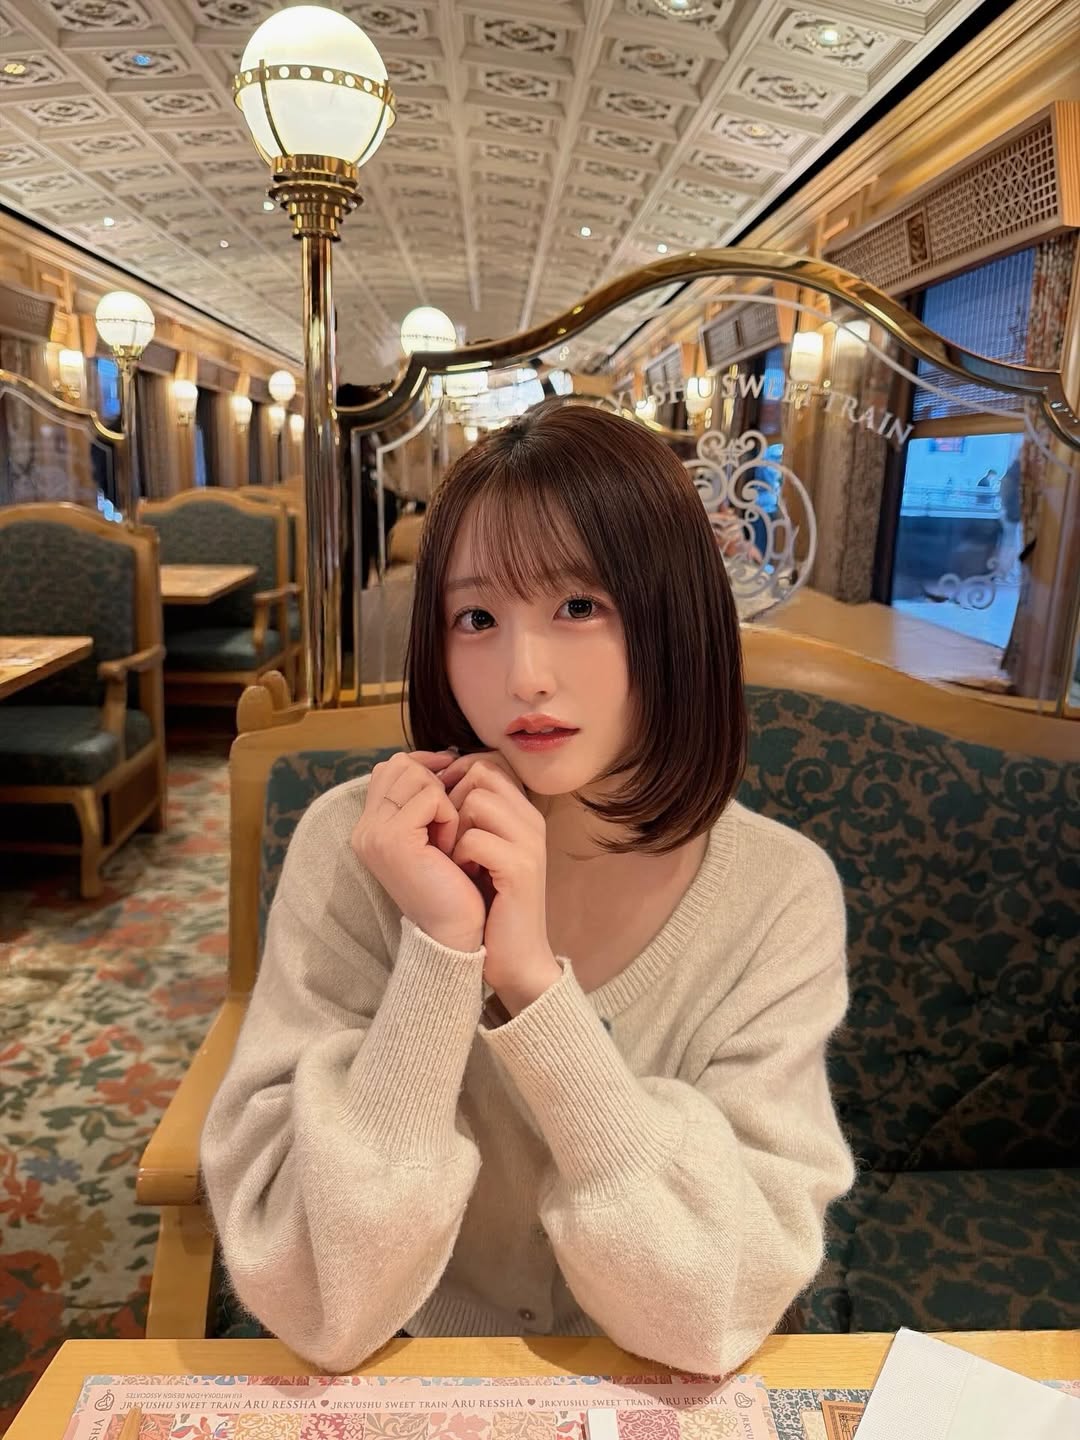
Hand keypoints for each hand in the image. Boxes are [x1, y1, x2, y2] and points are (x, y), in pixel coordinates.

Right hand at [351, 750, 485, 952]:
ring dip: (443, 801)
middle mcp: (364, 829)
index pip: (389, 768)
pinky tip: (449, 849)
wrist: (452, 931)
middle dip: (433, 782)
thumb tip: (443, 757)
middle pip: (401, 765)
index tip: (450, 776)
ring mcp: (374, 833)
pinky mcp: (393, 839)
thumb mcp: (431, 834)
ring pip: (416, 776)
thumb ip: (422, 800)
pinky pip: (432, 798)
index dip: (423, 764)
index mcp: (368, 827)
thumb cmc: (450, 883)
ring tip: (447, 837)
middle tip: (447, 821)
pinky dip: (450, 817)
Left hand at [443, 755, 561, 1014]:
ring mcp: (529, 842)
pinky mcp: (521, 868)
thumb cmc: (486, 902)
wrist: (514, 957)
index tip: (439, 815)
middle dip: (450, 803)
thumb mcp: (477, 849)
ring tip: (456, 859)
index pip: (485, 763)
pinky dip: (459, 856)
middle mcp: (530, 819)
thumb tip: (429, 778)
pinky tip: (463, 876)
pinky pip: (475, 838)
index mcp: (521, 812)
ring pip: (476, 801)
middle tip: (446, 840)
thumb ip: (466, 814)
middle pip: (480, 774)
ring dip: (454, 829)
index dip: (452, 781)